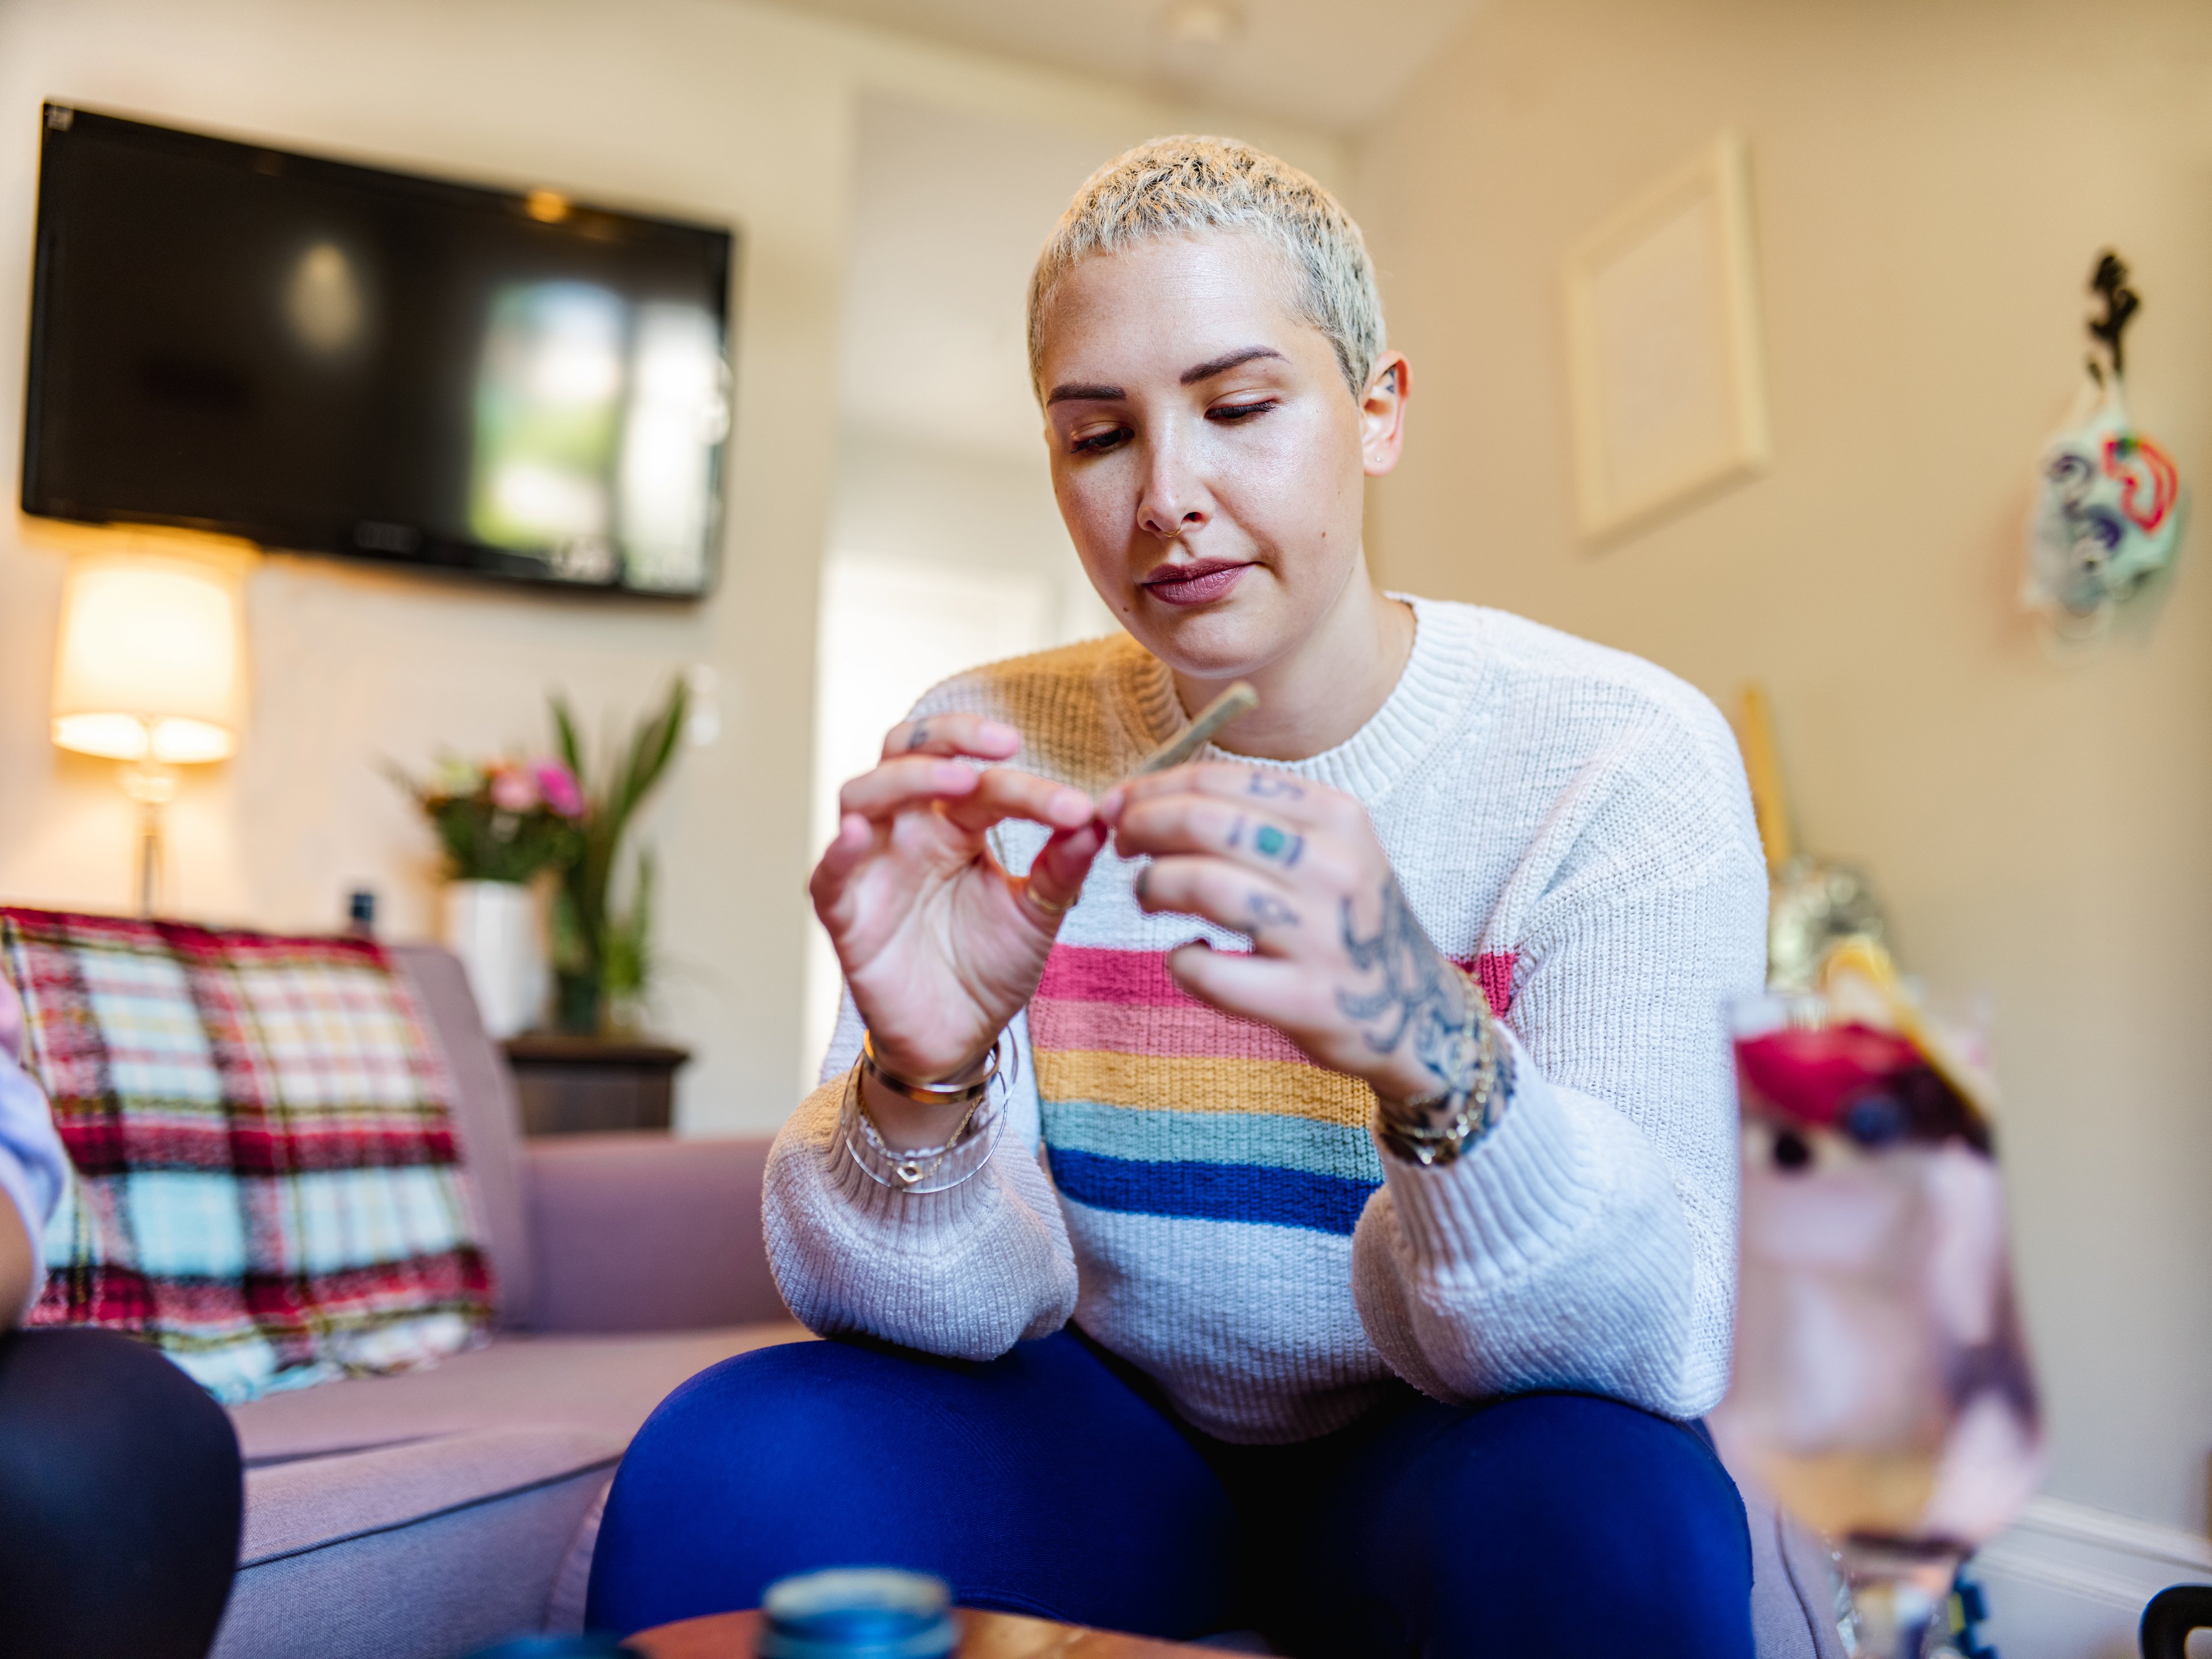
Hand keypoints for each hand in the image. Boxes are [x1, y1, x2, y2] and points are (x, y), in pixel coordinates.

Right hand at [811, 713, 1103, 1129]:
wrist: (959, 1038)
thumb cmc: (991, 966)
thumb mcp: (1037, 914)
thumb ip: (1062, 868)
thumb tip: (1099, 819)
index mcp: (956, 827)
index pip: (984, 781)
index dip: (1031, 788)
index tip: (1078, 811)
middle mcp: (908, 833)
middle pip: (907, 752)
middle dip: (951, 736)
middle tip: (1006, 746)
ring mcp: (872, 867)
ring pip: (861, 794)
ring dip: (906, 779)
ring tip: (958, 781)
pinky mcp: (844, 913)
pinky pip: (829, 875)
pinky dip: (839, 850)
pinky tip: (858, 834)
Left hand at [1101, 762, 1473, 1112]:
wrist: (1422, 1015)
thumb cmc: (1347, 923)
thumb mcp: (1329, 850)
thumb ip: (1254, 819)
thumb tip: (1145, 798)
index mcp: (1337, 816)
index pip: (1222, 780)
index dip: (1154, 788)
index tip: (1119, 805)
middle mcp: (1333, 866)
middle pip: (1204, 823)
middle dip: (1142, 827)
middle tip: (1122, 845)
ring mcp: (1321, 934)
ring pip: (1202, 885)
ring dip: (1152, 886)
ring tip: (1149, 896)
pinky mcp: (1305, 999)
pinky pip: (1209, 971)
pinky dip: (1180, 961)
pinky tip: (1188, 957)